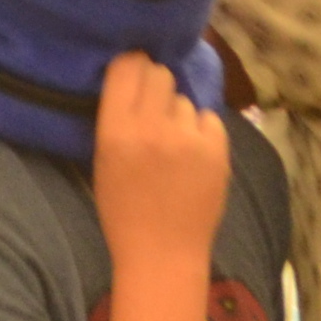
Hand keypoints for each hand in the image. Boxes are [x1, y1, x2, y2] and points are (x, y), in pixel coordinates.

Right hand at [87, 55, 233, 263]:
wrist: (162, 254)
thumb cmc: (124, 212)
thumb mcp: (103, 160)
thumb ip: (117, 118)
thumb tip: (134, 81)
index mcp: (116, 130)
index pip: (127, 66)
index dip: (133, 66)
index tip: (135, 76)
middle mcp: (152, 127)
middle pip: (160, 74)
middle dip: (157, 87)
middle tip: (156, 112)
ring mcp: (188, 138)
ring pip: (185, 101)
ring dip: (180, 117)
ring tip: (176, 148)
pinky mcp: (217, 150)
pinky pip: (210, 121)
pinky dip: (203, 134)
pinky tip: (194, 159)